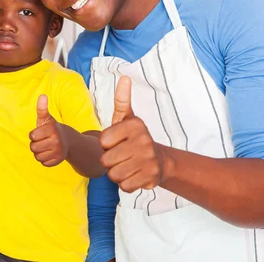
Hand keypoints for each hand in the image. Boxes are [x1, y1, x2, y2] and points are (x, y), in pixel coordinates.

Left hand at [29, 95, 67, 166]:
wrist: (67, 140)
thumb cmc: (51, 128)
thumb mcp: (46, 118)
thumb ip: (42, 108)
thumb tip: (42, 95)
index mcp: (52, 129)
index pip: (32, 136)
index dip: (34, 134)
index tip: (40, 132)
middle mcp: (56, 141)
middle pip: (33, 148)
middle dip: (35, 144)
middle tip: (42, 140)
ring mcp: (58, 152)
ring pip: (37, 157)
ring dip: (39, 152)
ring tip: (45, 146)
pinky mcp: (58, 161)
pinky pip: (43, 163)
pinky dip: (44, 159)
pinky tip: (49, 152)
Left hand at [99, 76, 168, 192]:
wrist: (160, 160)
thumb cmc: (134, 138)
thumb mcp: (126, 118)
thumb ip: (122, 100)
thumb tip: (125, 78)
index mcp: (135, 125)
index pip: (102, 141)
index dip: (106, 144)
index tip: (116, 141)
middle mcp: (144, 141)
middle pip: (106, 160)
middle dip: (110, 161)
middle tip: (121, 155)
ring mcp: (149, 160)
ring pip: (114, 175)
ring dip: (117, 173)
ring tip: (127, 164)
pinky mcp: (151, 178)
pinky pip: (124, 186)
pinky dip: (126, 183)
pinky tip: (134, 174)